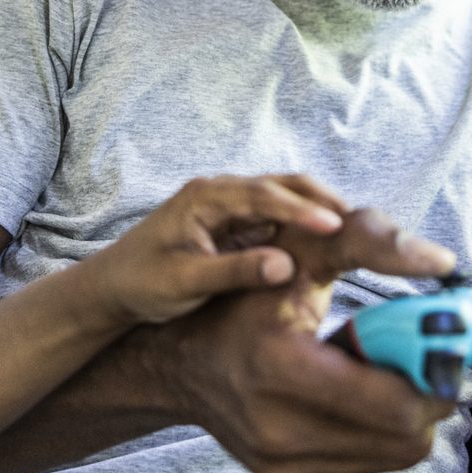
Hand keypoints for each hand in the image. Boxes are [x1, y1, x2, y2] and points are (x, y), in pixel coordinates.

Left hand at [84, 173, 350, 324]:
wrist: (113, 287)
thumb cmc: (141, 283)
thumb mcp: (185, 282)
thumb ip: (234, 272)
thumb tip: (285, 266)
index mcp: (204, 197)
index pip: (261, 196)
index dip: (300, 210)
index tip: (334, 225)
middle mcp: (220, 193)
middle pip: (280, 185)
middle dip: (320, 200)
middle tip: (359, 220)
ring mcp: (230, 207)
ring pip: (283, 198)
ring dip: (316, 210)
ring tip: (354, 228)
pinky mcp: (236, 225)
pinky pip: (277, 217)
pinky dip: (304, 225)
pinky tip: (329, 241)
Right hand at [157, 207, 457, 472]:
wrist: (184, 363)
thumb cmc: (249, 296)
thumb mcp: (299, 250)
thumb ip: (369, 238)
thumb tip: (442, 260)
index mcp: (281, 368)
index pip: (400, 404)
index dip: (438, 372)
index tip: (449, 340)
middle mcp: (278, 430)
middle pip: (408, 437)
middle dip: (429, 392)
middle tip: (423, 354)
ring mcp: (283, 468)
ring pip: (397, 456)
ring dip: (407, 413)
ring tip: (380, 371)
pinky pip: (369, 467)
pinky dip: (376, 434)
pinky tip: (350, 400)